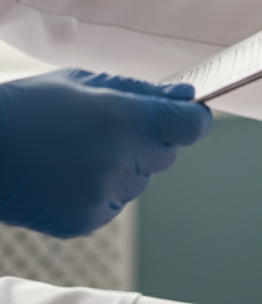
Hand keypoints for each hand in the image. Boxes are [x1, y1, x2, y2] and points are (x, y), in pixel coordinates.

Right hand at [0, 69, 211, 237]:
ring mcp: (105, 193)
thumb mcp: (86, 82)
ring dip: (122, 166)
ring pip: (139, 179)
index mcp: (128, 119)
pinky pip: (112, 203)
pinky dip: (98, 190)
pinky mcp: (86, 221)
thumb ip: (143, 92)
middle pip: (166, 153)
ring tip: (76, 151)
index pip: (193, 125)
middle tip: (107, 128)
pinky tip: (66, 175)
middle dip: (148, 140)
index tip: (184, 115)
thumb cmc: (27, 108)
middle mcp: (123, 159)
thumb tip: (185, 97)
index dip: (191, 118)